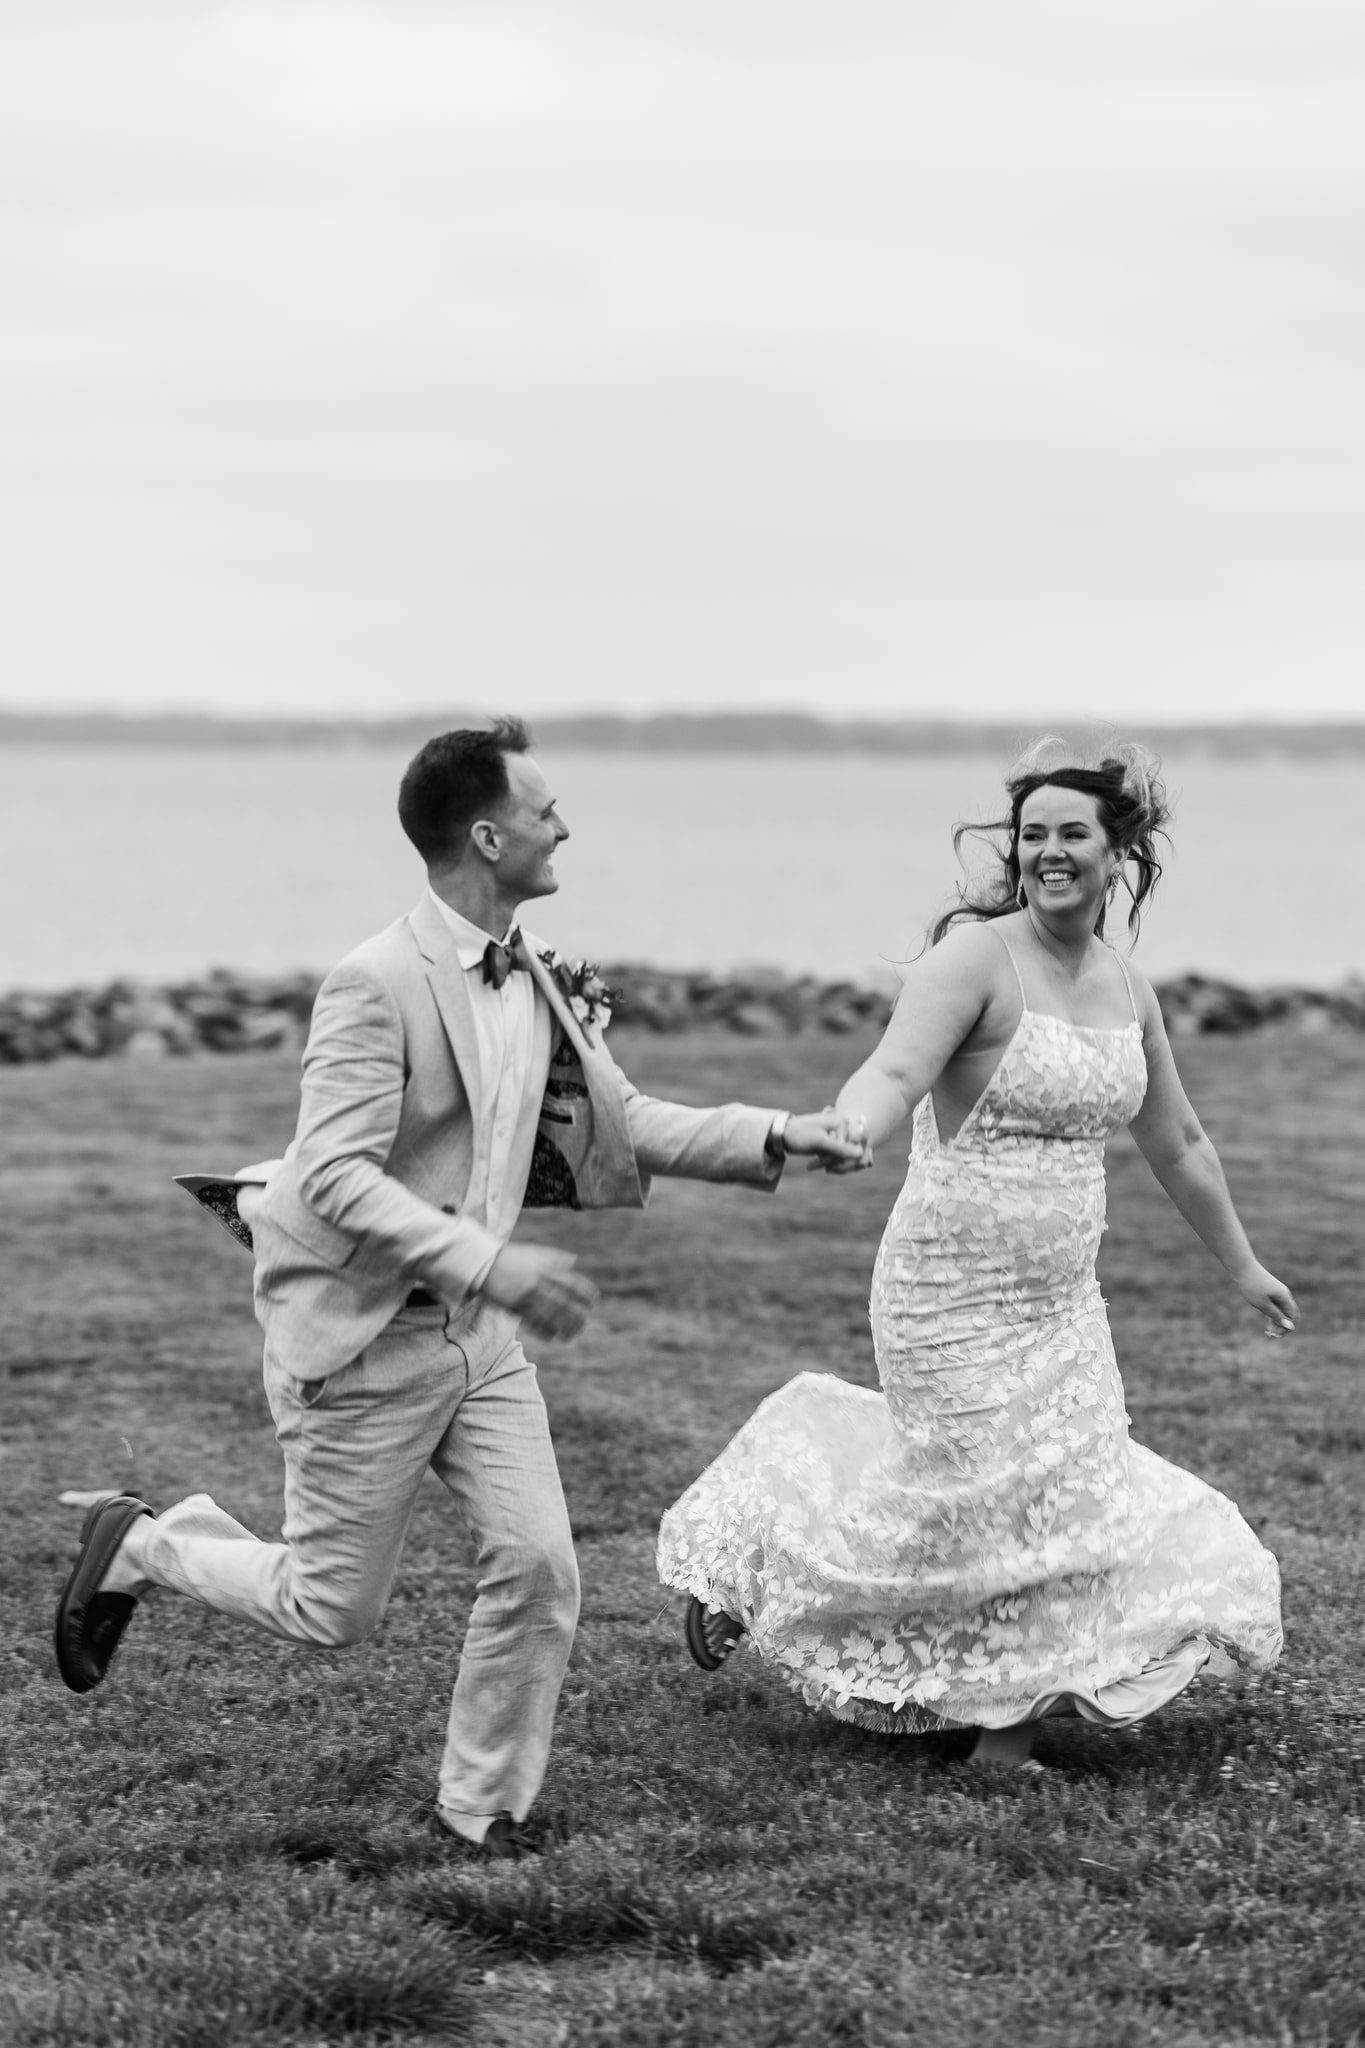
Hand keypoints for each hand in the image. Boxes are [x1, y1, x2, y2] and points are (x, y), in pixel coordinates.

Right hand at [481, 1242, 598, 1340]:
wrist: (483, 1264)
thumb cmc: (511, 1257)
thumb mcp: (534, 1252)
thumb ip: (555, 1257)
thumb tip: (574, 1260)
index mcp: (546, 1269)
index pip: (572, 1283)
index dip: (586, 1293)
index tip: (593, 1301)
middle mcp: (539, 1283)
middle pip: (565, 1303)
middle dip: (578, 1314)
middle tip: (585, 1321)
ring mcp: (527, 1297)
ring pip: (551, 1316)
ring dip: (564, 1327)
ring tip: (573, 1334)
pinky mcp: (515, 1308)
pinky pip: (533, 1322)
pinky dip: (545, 1331)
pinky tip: (554, 1336)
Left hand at [783, 1108, 872, 1173]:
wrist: (783, 1134)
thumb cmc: (800, 1134)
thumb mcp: (819, 1142)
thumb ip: (840, 1148)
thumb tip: (860, 1154)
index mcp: (842, 1122)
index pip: (852, 1146)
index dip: (841, 1158)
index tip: (825, 1165)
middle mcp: (842, 1128)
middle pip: (849, 1151)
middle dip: (835, 1162)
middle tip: (815, 1166)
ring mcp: (837, 1136)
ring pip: (844, 1156)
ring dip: (831, 1164)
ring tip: (811, 1165)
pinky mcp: (832, 1144)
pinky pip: (837, 1158)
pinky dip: (829, 1164)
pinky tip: (816, 1166)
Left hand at [1235, 1263, 1298, 1336]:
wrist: (1242, 1267)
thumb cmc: (1252, 1286)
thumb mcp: (1263, 1305)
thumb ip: (1277, 1316)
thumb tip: (1291, 1326)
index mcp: (1285, 1298)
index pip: (1292, 1318)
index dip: (1285, 1328)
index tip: (1273, 1335)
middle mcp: (1284, 1295)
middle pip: (1290, 1315)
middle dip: (1282, 1326)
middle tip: (1271, 1334)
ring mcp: (1278, 1293)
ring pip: (1282, 1311)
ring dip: (1276, 1322)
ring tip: (1267, 1332)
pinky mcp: (1270, 1291)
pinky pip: (1276, 1306)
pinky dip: (1272, 1314)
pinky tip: (1266, 1322)